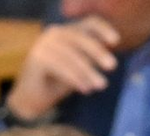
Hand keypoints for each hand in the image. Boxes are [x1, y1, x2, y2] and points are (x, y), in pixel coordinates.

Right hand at [3, 18, 120, 120]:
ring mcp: (44, 44)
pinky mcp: (37, 58)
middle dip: (97, 51)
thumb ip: (90, 60)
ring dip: (87, 70)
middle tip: (112, 66)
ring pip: (70, 55)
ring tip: (101, 85)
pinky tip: (85, 89)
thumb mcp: (79, 69)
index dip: (102, 28)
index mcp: (68, 33)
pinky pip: (59, 66)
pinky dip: (74, 78)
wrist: (33, 99)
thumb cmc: (58, 82)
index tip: (116, 41)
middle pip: (80, 37)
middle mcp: (55, 34)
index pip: (87, 23)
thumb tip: (111, 59)